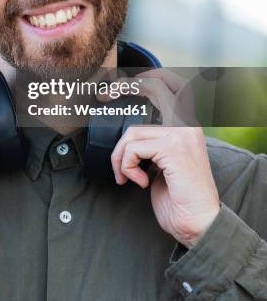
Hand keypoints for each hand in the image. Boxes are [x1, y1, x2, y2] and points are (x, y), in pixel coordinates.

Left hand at [111, 71, 219, 248]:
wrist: (198, 224)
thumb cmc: (180, 197)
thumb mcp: (164, 161)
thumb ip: (152, 141)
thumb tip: (127, 134)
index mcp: (187, 125)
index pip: (172, 84)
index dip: (146, 77)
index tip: (122, 85)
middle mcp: (188, 124)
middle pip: (154, 86)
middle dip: (125, 86)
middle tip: (104, 96)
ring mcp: (182, 134)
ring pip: (132, 131)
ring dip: (120, 157)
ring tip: (126, 175)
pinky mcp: (173, 149)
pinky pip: (133, 149)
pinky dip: (127, 167)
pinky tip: (138, 181)